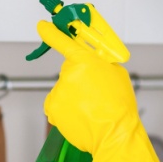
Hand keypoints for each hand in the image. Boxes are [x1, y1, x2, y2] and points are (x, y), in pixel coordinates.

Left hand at [36, 20, 139, 159]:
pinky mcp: (52, 107)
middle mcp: (68, 73)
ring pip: (64, 89)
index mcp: (85, 61)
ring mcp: (58, 91)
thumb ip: (100, 62)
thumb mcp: (117, 74)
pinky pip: (57, 103)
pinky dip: (66, 109)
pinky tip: (80, 115)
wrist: (113, 134)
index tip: (43, 27)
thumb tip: (92, 61)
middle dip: (79, 78)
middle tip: (94, 93)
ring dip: (73, 96)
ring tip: (90, 108)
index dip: (52, 34)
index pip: (64, 42)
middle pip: (69, 70)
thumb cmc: (119, 107)